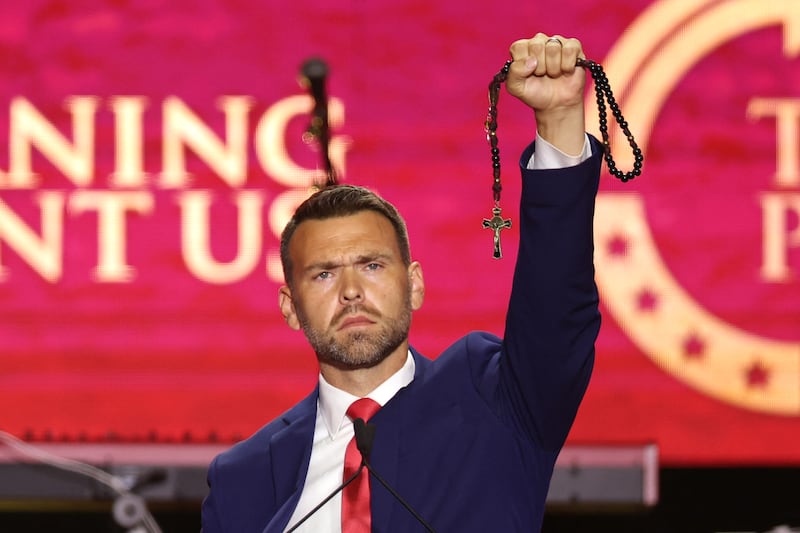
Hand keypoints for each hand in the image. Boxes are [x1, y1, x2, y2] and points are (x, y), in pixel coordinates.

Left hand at [505, 33, 586, 153]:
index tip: (529, 77)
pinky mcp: (574, 48)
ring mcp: (557, 43)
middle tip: (542, 78)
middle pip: (537, 45)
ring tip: (554, 76)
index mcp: (522, 50)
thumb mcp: (517, 89)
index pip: (519, 47)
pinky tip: (565, 72)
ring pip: (553, 46)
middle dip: (539, 68)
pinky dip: (567, 64)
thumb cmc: (535, 96)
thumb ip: (514, 74)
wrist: (556, 107)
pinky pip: (570, 47)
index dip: (524, 65)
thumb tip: (531, 62)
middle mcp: (539, 43)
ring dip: (553, 68)